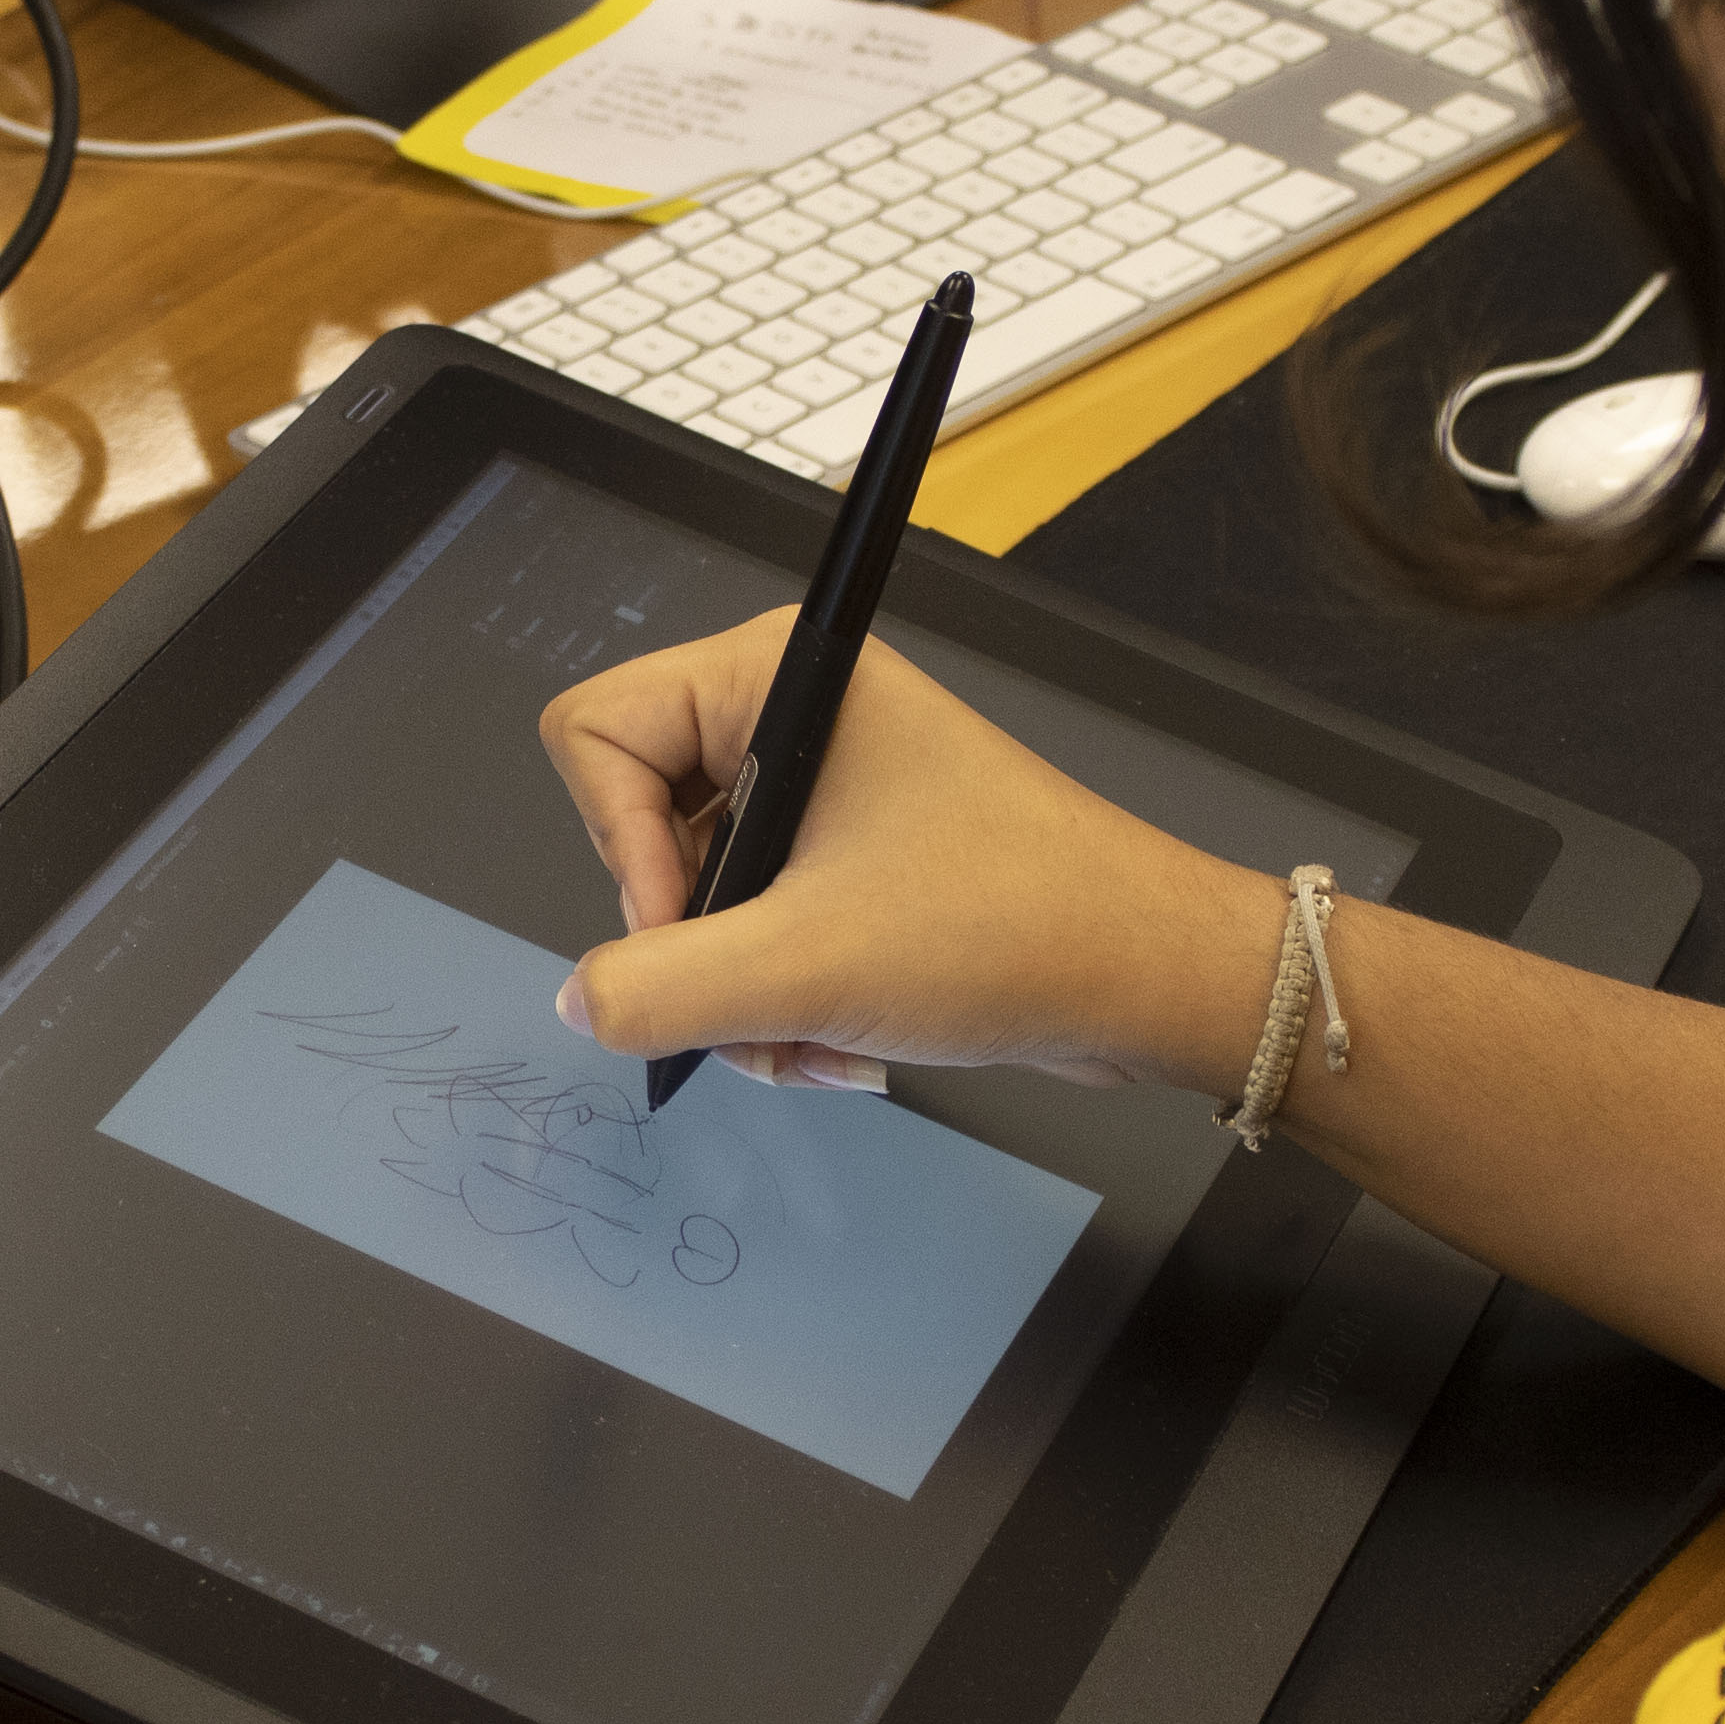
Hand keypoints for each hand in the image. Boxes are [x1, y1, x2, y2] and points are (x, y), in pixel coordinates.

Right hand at [539, 614, 1271, 1091]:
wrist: (1147, 976)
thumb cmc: (1010, 928)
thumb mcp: (805, 965)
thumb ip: (660, 985)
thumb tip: (577, 1000)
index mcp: (775, 678)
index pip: (594, 733)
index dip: (618, 846)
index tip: (689, 925)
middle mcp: (792, 718)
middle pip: (640, 831)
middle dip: (696, 946)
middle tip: (760, 1003)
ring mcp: (825, 793)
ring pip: (700, 903)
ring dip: (743, 997)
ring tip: (819, 1040)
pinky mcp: (854, 861)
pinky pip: (759, 935)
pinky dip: (783, 1003)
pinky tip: (842, 1045)